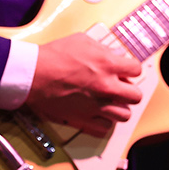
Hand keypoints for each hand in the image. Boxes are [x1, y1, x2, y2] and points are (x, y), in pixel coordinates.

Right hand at [25, 31, 143, 135]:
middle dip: (129, 91)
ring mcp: (96, 106)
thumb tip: (116, 55)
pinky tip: (96, 113)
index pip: (136, 69)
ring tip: (108, 102)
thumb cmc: (53, 56)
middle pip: (135, 96)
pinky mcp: (83, 120)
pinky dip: (103, 122)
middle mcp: (106, 88)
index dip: (130, 69)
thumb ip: (103, 49)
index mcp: (108, 65)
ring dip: (118, 108)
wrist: (32, 74)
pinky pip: (104, 129)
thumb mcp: (81, 41)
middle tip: (119, 88)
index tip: (124, 70)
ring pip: (124, 115)